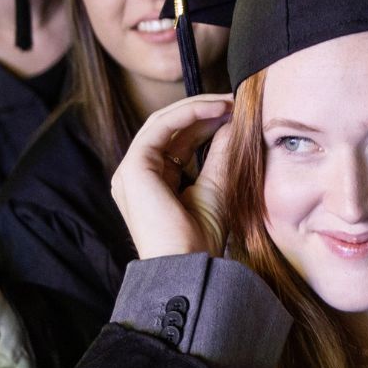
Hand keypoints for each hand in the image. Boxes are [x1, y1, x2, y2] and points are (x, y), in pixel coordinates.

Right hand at [113, 93, 234, 259]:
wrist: (187, 265)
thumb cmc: (201, 239)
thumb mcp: (217, 187)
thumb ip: (221, 154)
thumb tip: (233, 122)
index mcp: (154, 183)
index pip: (179, 142)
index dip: (206, 123)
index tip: (236, 113)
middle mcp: (138, 175)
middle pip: (171, 129)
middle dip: (203, 112)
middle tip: (235, 101)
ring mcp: (131, 171)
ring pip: (164, 122)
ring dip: (198, 108)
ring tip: (229, 102)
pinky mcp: (133, 167)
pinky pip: (161, 126)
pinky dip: (188, 112)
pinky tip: (216, 109)